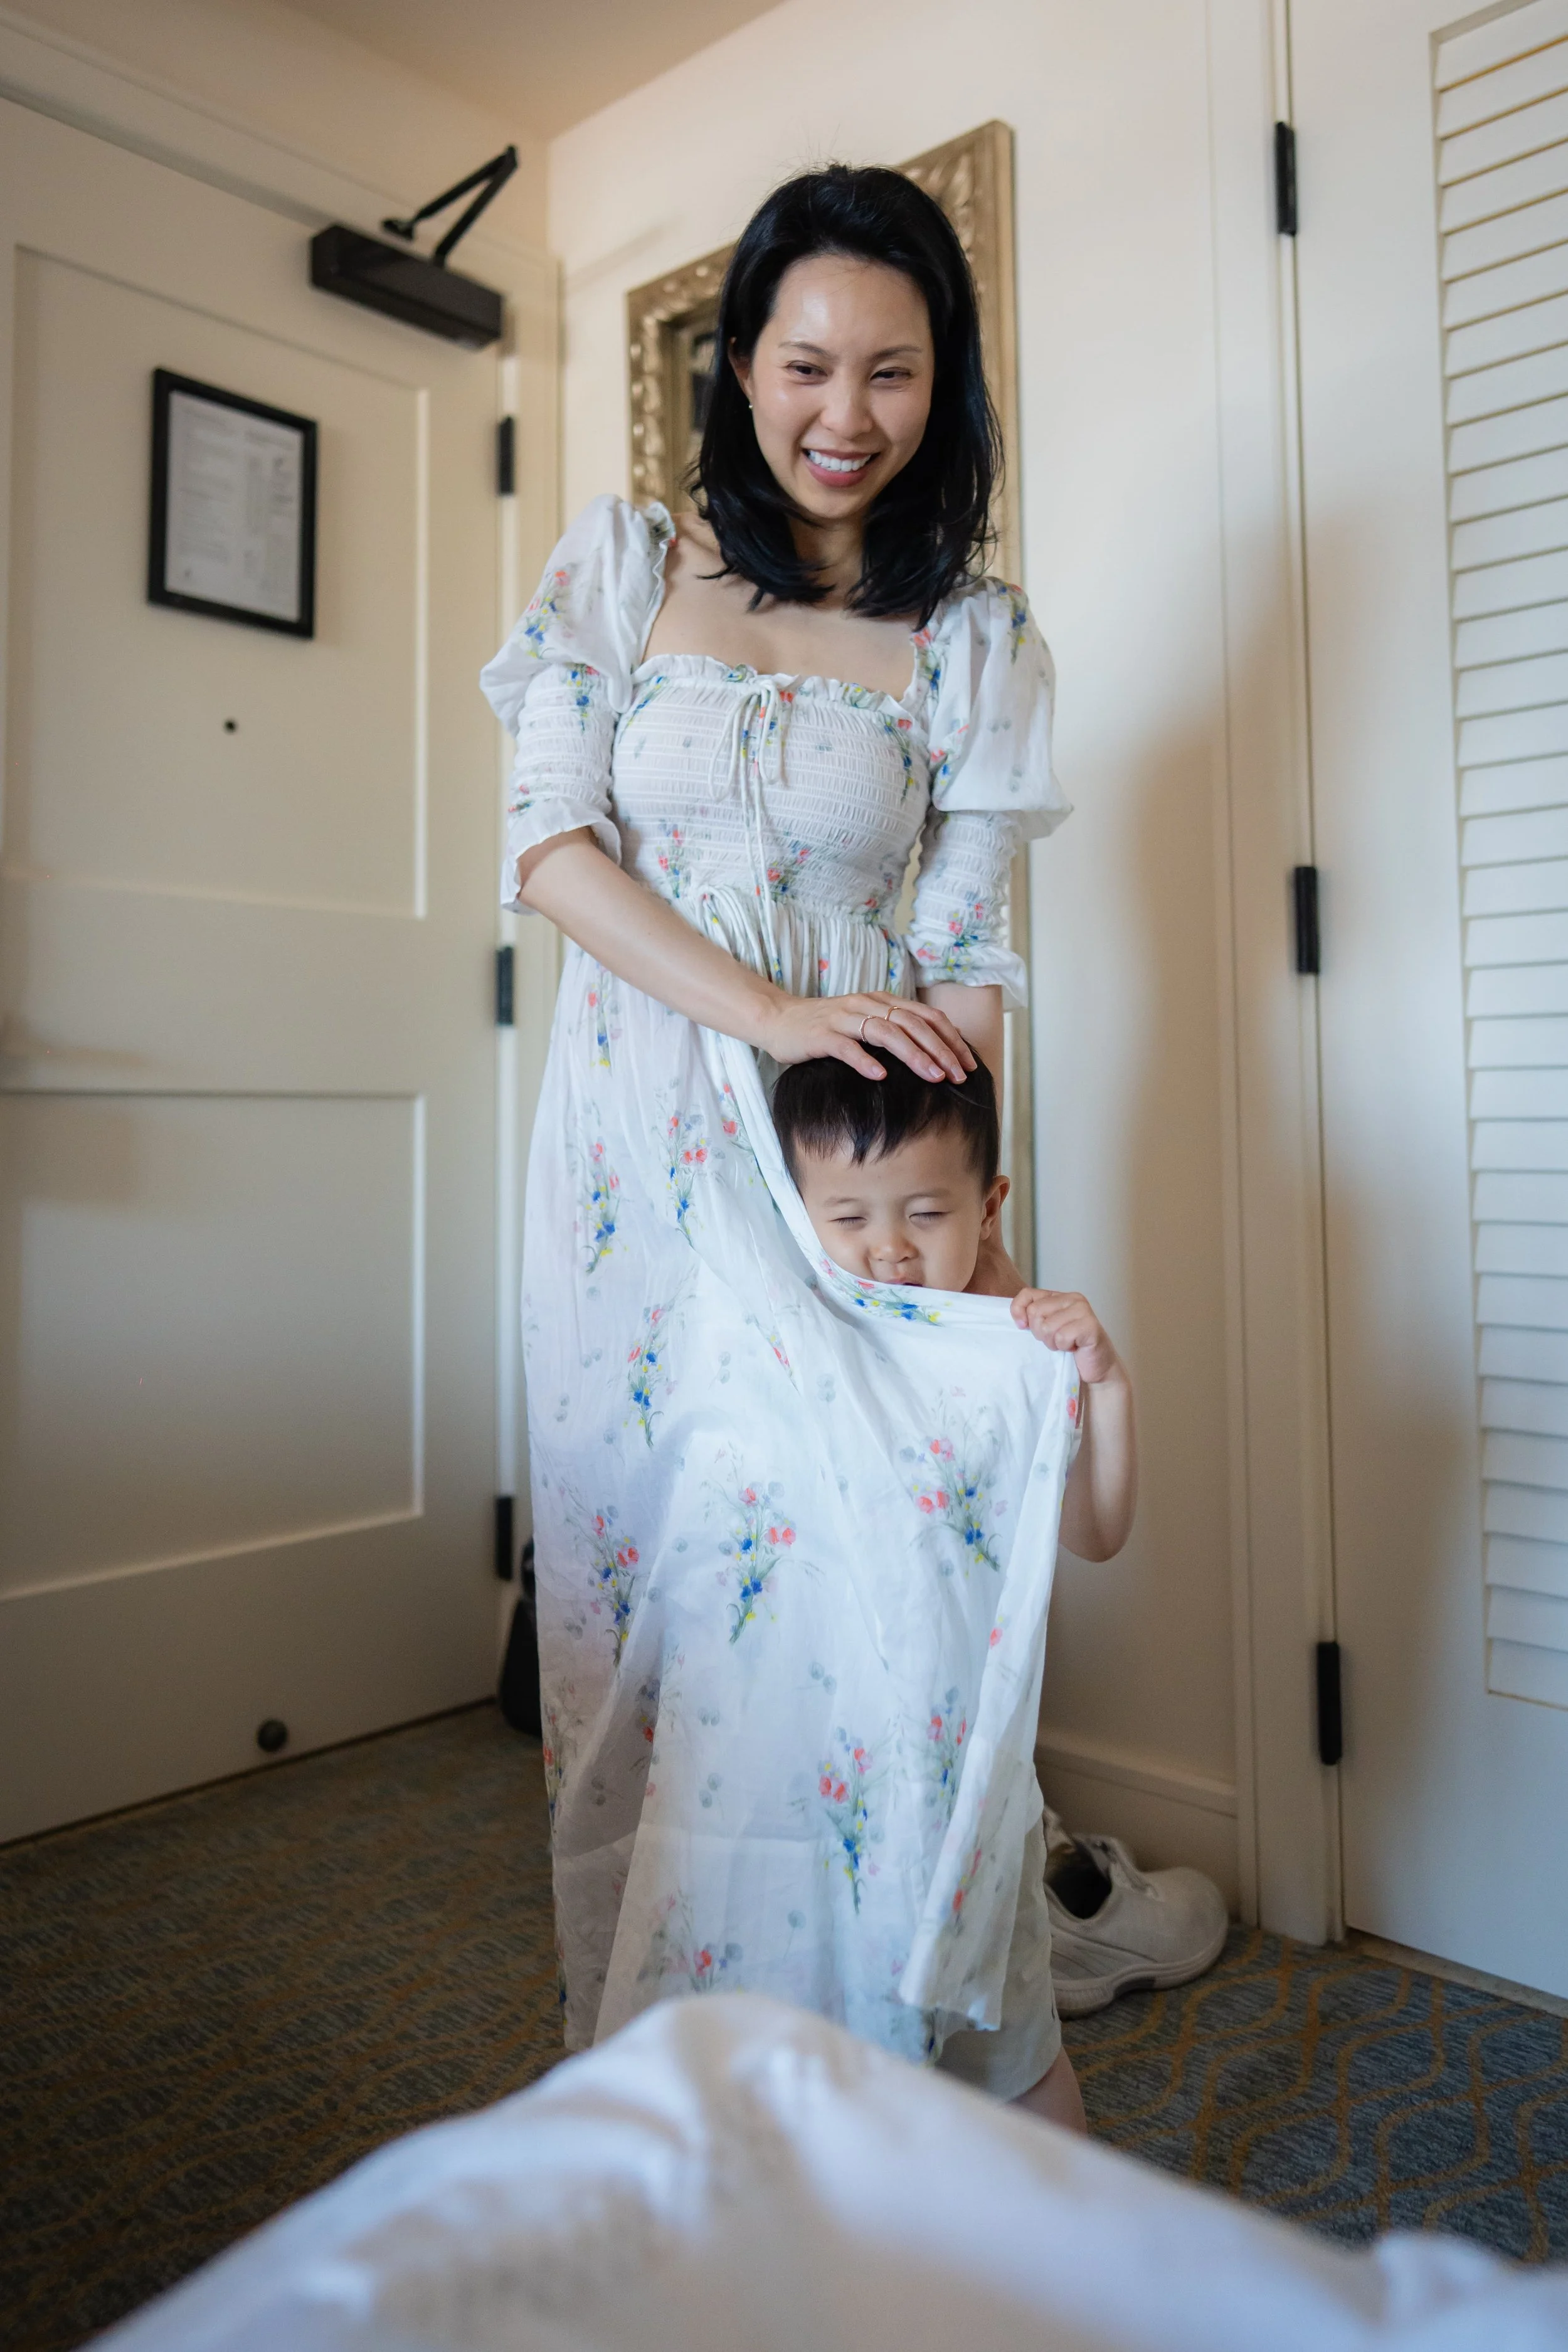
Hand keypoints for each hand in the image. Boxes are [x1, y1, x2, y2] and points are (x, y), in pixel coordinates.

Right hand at [759, 990, 976, 1084]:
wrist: (778, 1020)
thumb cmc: (826, 1028)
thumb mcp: (865, 1024)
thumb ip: (893, 1032)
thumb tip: (933, 1056)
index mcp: (881, 1002)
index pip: (926, 1017)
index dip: (951, 1039)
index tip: (969, 1065)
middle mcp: (866, 1005)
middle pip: (912, 1024)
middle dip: (940, 1050)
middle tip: (958, 1076)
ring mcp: (843, 1018)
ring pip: (886, 1032)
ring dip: (913, 1055)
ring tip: (932, 1077)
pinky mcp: (821, 1035)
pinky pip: (846, 1047)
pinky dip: (864, 1060)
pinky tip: (880, 1076)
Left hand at [1010, 1289, 1121, 1385]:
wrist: (1097, 1368)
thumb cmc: (1070, 1349)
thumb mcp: (1046, 1330)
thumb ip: (1033, 1318)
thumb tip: (1018, 1319)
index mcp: (1059, 1296)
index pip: (1027, 1294)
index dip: (1018, 1311)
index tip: (1023, 1327)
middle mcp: (1072, 1298)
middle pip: (1035, 1312)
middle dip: (1040, 1332)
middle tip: (1056, 1340)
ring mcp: (1083, 1310)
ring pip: (1047, 1326)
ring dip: (1053, 1342)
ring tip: (1066, 1344)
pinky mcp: (1090, 1326)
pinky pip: (1062, 1337)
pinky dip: (1064, 1347)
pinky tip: (1074, 1348)